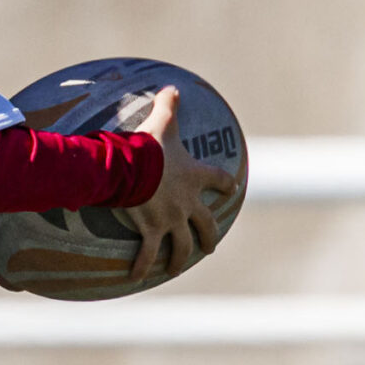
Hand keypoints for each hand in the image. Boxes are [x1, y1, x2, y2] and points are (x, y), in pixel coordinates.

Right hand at [126, 88, 238, 280]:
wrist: (133, 168)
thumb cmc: (149, 146)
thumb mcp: (162, 122)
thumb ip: (169, 105)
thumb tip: (173, 87)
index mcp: (195, 177)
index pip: (218, 181)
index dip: (225, 185)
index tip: (231, 189)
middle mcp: (188, 202)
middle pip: (206, 224)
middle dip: (210, 235)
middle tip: (211, 245)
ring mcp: (172, 219)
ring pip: (183, 245)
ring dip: (181, 257)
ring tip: (176, 267)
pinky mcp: (153, 230)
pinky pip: (148, 253)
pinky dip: (141, 265)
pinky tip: (135, 277)